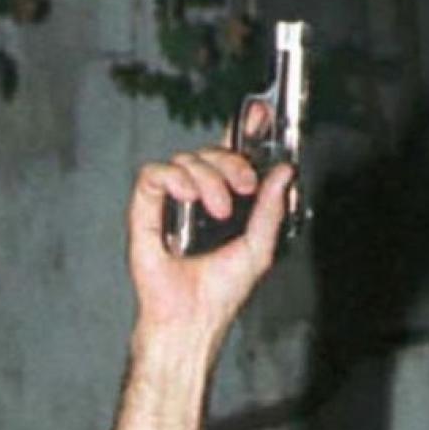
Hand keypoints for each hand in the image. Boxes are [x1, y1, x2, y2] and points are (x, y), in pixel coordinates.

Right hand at [127, 147, 293, 362]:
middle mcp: (197, 197)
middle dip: (232, 161)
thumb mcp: (259, 247)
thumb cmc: (221, 292)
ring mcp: (170, 202)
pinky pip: (155, 173)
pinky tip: (188, 197)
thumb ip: (271, 208)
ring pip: (186, 159)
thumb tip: (283, 172)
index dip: (244, 131)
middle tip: (244, 187)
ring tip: (218, 211)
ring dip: (208, 177)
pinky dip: (175, 178)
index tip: (261, 111)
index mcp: (224, 202)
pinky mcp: (145, 209)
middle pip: (210, 152)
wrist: (192, 318)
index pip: (231, 157)